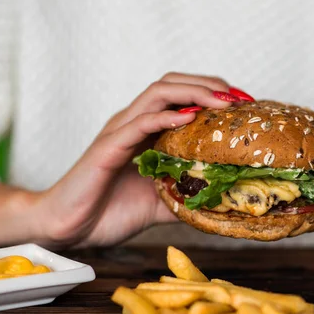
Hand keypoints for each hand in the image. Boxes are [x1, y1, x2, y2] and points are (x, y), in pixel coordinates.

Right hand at [32, 72, 240, 247]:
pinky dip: (165, 117)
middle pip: (173, 84)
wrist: (69, 228)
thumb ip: (186, 196)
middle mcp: (133, 123)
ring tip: (223, 100)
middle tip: (241, 97)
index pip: (181, 97)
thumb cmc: (110, 212)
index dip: (213, 95)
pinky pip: (139, 123)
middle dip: (209, 85)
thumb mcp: (160, 204)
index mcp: (145, 132)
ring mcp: (120, 131)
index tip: (245, 105)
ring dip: (194, 93)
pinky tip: (189, 119)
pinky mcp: (108, 147)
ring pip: (158, 94)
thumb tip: (221, 202)